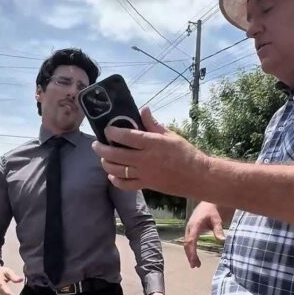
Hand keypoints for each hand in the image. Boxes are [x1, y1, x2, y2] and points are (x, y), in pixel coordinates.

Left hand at [91, 106, 209, 196]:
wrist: (197, 176)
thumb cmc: (186, 153)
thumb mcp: (170, 135)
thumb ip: (153, 124)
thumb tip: (143, 109)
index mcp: (152, 143)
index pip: (126, 136)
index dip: (112, 132)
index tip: (107, 129)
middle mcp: (145, 159)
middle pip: (116, 154)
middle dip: (102, 148)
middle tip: (97, 144)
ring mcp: (144, 173)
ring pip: (117, 170)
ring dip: (106, 163)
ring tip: (103, 158)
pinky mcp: (146, 185)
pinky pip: (126, 184)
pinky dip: (116, 180)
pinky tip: (112, 175)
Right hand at [184, 202, 224, 268]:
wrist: (207, 202)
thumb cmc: (212, 210)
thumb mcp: (217, 219)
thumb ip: (218, 229)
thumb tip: (222, 240)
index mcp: (194, 225)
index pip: (191, 241)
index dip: (192, 252)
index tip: (194, 261)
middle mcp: (189, 228)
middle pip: (187, 244)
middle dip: (190, 256)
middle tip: (195, 266)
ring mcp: (189, 229)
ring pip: (186, 244)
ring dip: (190, 254)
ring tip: (195, 265)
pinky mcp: (190, 230)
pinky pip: (188, 241)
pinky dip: (190, 250)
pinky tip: (194, 256)